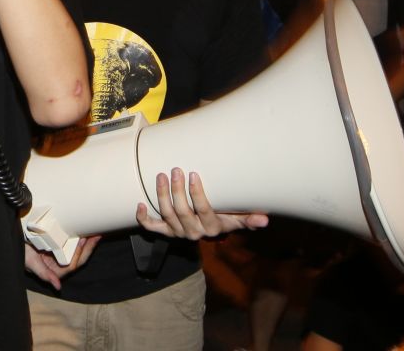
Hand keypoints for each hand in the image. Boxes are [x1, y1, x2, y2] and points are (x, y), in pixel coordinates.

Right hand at [23, 236, 99, 290]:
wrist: (12, 240)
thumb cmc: (20, 253)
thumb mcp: (30, 262)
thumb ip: (44, 274)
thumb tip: (58, 287)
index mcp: (54, 272)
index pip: (71, 265)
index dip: (78, 254)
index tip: (83, 241)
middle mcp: (59, 265)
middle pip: (78, 259)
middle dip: (88, 248)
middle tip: (96, 235)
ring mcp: (59, 255)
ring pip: (77, 251)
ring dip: (86, 243)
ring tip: (94, 232)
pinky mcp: (58, 245)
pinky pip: (72, 243)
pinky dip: (78, 238)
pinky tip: (84, 231)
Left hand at [136, 168, 268, 239]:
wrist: (207, 231)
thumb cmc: (224, 217)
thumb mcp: (236, 218)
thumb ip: (248, 218)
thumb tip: (265, 219)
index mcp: (211, 228)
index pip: (203, 211)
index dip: (197, 194)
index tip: (194, 175)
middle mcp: (193, 232)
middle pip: (182, 212)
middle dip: (177, 191)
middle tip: (175, 170)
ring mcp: (178, 232)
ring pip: (166, 215)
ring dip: (162, 195)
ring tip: (161, 176)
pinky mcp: (166, 231)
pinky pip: (152, 228)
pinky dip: (144, 218)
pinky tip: (139, 205)